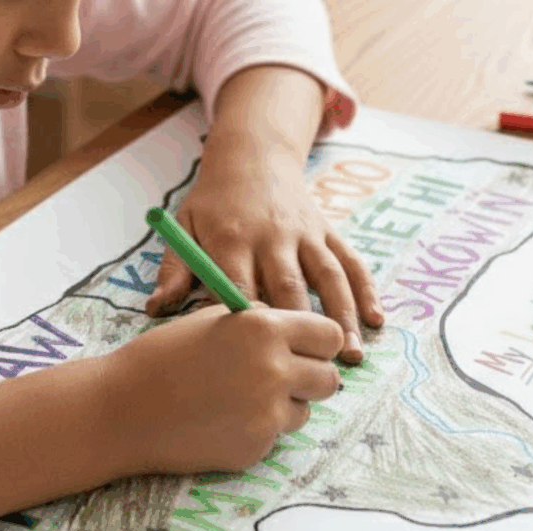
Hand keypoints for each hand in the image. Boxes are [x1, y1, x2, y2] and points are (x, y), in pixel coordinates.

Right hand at [101, 303, 342, 474]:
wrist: (123, 410)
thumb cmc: (164, 357)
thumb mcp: (214, 320)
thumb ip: (261, 321)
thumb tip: (299, 332)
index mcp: (265, 329)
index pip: (330, 335)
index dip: (319, 343)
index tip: (308, 350)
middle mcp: (274, 370)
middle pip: (329, 379)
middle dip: (310, 378)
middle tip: (280, 379)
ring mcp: (267, 414)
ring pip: (305, 412)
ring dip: (284, 407)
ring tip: (239, 399)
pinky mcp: (256, 448)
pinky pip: (275, 437)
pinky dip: (256, 430)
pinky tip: (221, 422)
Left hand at [145, 143, 383, 364]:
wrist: (251, 156)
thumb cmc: (213, 203)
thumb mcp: (186, 227)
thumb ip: (175, 269)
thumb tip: (155, 309)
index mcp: (232, 239)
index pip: (240, 288)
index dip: (249, 325)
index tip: (255, 363)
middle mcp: (273, 237)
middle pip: (289, 288)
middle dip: (301, 330)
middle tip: (311, 372)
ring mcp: (305, 235)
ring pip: (328, 278)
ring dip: (342, 317)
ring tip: (350, 356)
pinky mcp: (328, 232)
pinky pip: (351, 262)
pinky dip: (367, 291)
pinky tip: (377, 322)